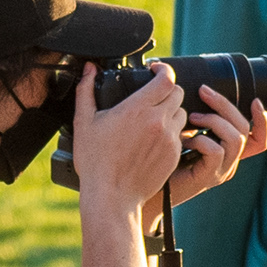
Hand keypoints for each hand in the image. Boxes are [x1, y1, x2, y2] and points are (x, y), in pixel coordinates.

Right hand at [68, 64, 187, 218]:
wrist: (112, 197)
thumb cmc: (95, 162)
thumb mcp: (84, 122)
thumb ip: (86, 90)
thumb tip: (90, 69)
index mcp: (137, 109)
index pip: (166, 79)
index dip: (164, 69)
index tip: (155, 70)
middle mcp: (158, 121)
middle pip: (177, 93)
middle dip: (166, 89)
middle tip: (153, 94)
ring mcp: (169, 139)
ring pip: (182, 113)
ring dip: (171, 110)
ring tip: (154, 117)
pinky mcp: (174, 154)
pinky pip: (180, 134)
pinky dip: (171, 131)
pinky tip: (155, 137)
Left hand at [165, 85, 266, 205]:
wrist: (148, 189)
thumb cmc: (162, 158)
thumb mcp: (185, 135)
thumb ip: (197, 120)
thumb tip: (201, 90)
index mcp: (228, 154)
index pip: (259, 141)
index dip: (262, 121)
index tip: (255, 101)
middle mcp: (230, 163)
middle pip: (245, 130)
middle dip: (225, 105)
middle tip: (203, 92)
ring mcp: (221, 172)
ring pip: (235, 138)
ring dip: (213, 120)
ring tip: (190, 117)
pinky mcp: (208, 177)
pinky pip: (216, 151)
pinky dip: (199, 139)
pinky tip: (182, 139)